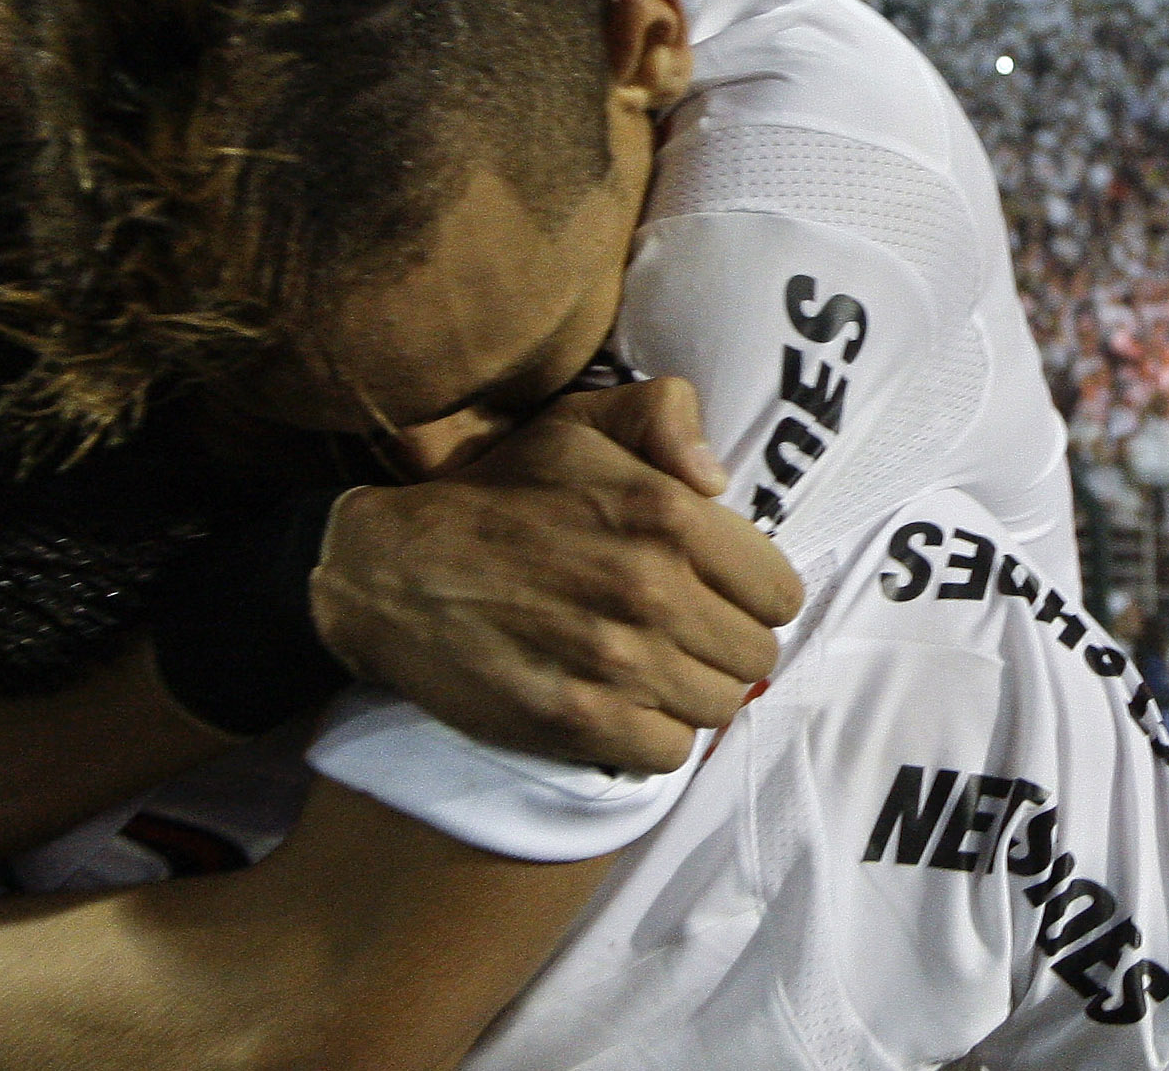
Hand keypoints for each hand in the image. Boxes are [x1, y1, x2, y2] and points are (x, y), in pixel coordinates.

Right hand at [311, 377, 802, 775]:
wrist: (390, 572)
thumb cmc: (495, 495)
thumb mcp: (576, 425)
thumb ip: (664, 416)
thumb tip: (718, 478)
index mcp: (665, 513)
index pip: (778, 590)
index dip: (751, 593)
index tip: (714, 592)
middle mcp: (651, 589)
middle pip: (755, 655)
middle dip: (722, 644)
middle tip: (678, 632)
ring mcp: (617, 662)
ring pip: (718, 706)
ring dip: (689, 691)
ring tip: (646, 666)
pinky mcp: (579, 722)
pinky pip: (670, 752)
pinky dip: (651, 734)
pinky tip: (618, 701)